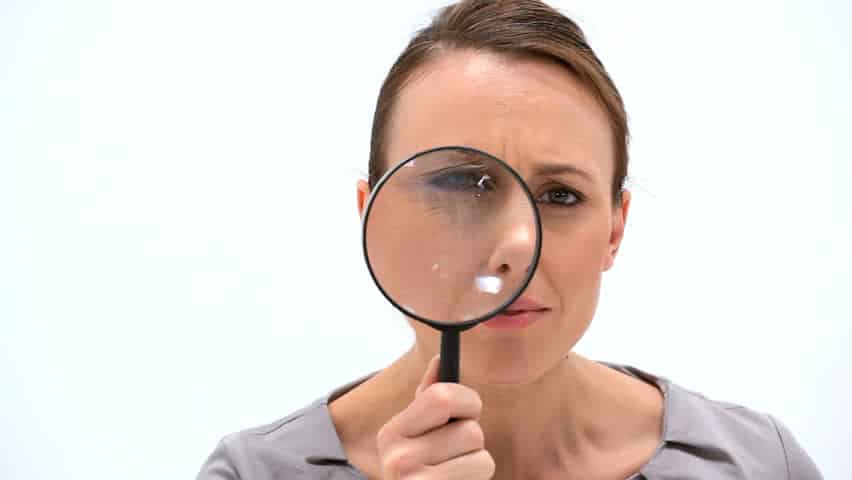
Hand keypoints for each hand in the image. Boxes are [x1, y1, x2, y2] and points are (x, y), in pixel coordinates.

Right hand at [376, 355, 494, 478]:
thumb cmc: (419, 471)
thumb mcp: (414, 435)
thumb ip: (427, 396)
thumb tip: (441, 358)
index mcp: (391, 433)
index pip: (443, 396)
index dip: (467, 401)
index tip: (466, 411)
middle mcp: (398, 458)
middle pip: (470, 430)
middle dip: (472, 441)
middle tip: (454, 453)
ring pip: (482, 456)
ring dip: (477, 464)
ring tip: (455, 473)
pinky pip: (482, 474)